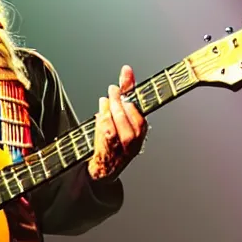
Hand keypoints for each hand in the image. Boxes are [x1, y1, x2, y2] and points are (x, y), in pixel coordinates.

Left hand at [88, 65, 147, 180]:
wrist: (106, 170)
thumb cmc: (113, 144)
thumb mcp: (121, 121)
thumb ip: (122, 101)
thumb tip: (124, 77)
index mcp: (140, 128)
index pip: (138, 102)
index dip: (131, 86)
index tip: (126, 71)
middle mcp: (136, 137)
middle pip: (129, 110)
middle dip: (119, 97)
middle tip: (113, 89)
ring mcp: (125, 143)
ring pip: (118, 118)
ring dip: (112, 106)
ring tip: (107, 98)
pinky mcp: (112, 146)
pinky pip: (108, 128)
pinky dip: (104, 116)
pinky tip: (101, 110)